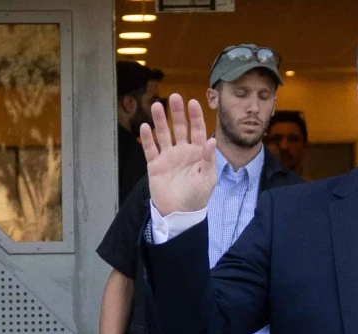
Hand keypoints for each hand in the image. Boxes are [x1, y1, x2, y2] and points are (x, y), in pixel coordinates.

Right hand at [140, 94, 217, 215]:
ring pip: (164, 134)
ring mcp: (168, 157)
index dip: (195, 116)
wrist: (178, 214)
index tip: (193, 102)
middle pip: (180, 128)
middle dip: (177, 113)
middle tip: (174, 97)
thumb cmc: (197, 197)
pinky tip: (145, 126)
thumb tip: (211, 140)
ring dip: (161, 120)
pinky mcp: (155, 165)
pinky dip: (148, 138)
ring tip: (156, 106)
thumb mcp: (207, 179)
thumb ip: (208, 160)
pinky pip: (150, 149)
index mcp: (197, 153)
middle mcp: (182, 151)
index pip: (197, 130)